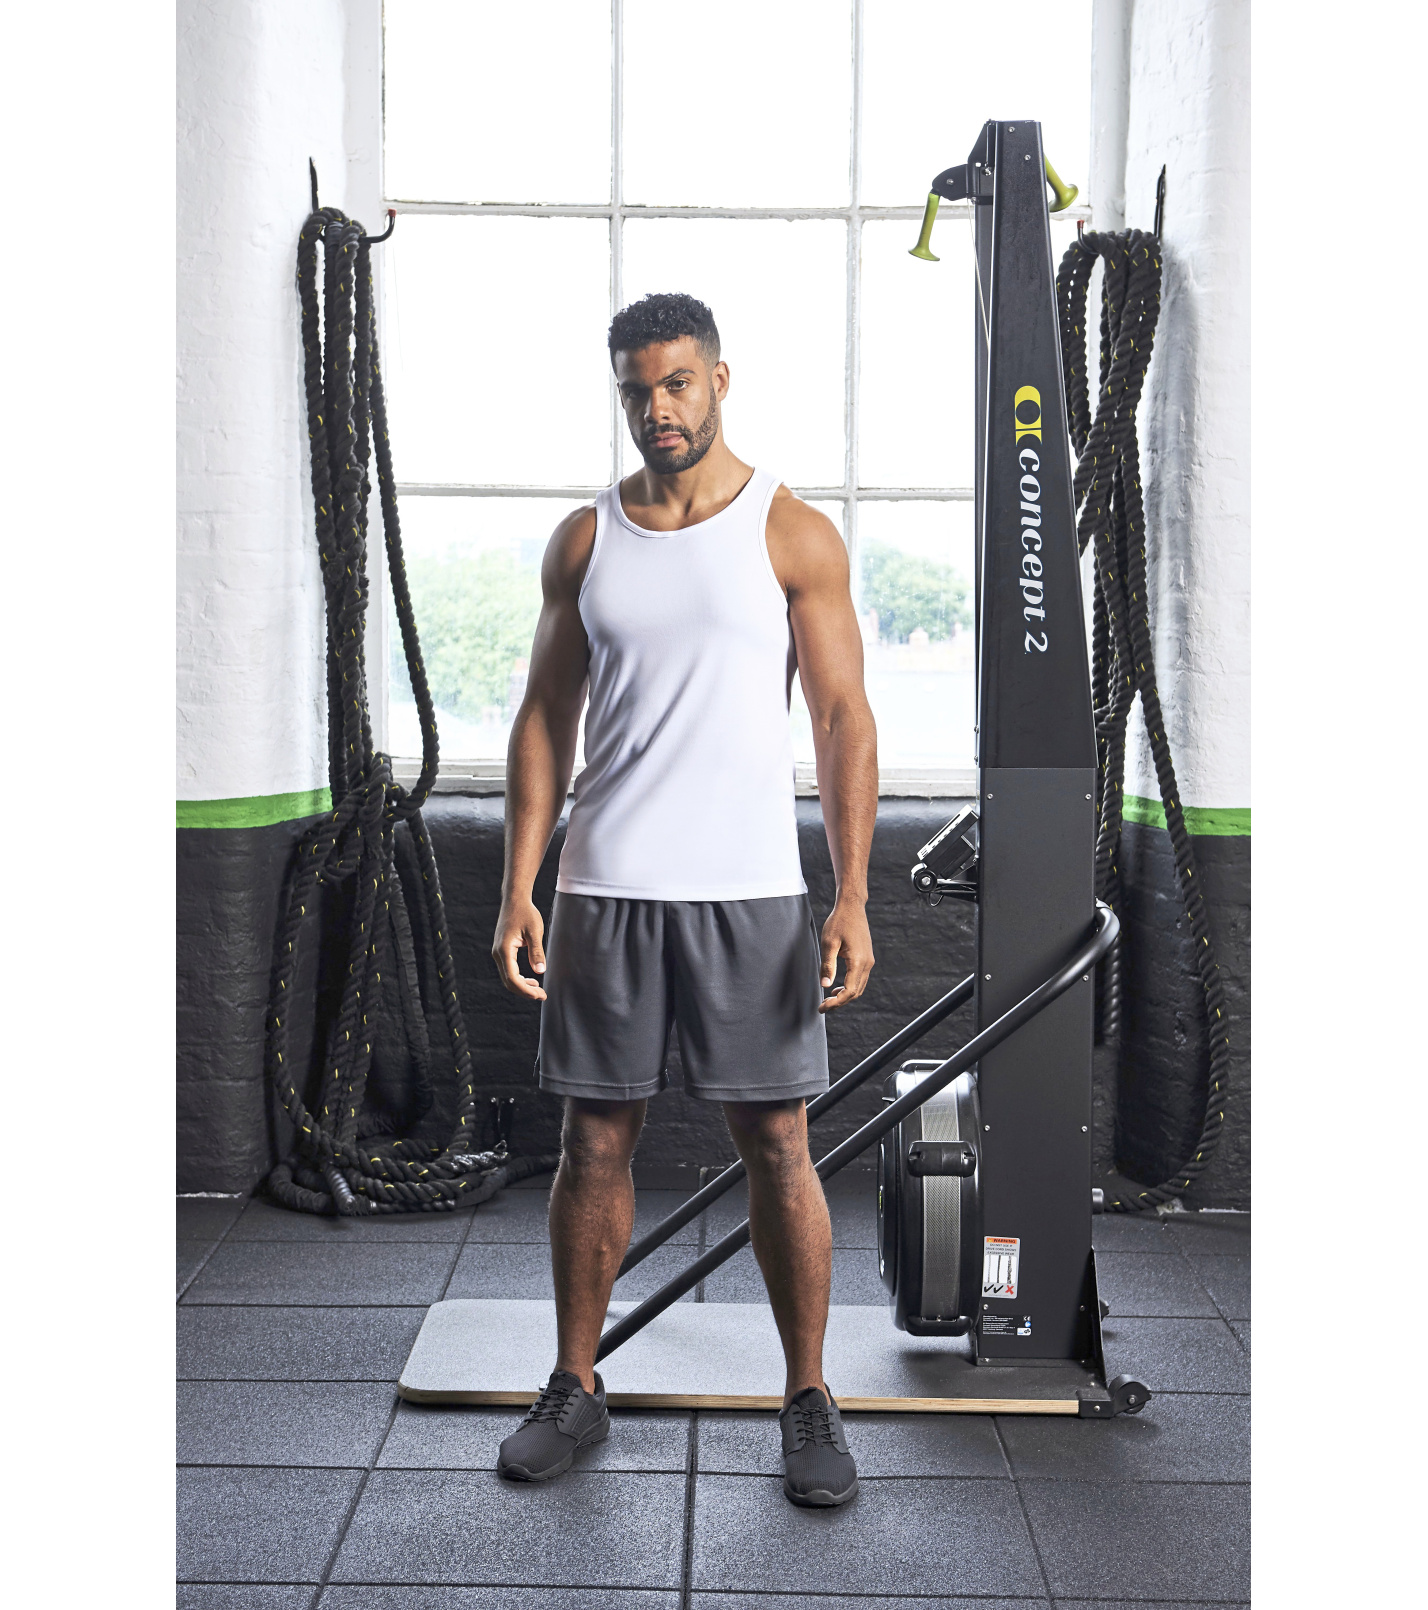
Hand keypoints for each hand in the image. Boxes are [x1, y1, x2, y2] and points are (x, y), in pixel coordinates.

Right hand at [492, 896, 546, 1000]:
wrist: (515, 900)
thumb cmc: (526, 913)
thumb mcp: (535, 931)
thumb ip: (536, 951)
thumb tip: (540, 971)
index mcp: (505, 950)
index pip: (513, 978)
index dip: (526, 990)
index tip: (541, 994)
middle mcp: (498, 953)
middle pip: (508, 981)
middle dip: (525, 991)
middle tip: (542, 995)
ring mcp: (498, 952)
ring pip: (507, 977)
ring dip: (522, 986)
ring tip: (538, 990)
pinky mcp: (501, 951)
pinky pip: (508, 970)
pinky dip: (518, 978)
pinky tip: (531, 979)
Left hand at [818, 897, 873, 1012]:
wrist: (852, 907)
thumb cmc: (839, 922)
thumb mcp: (829, 943)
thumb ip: (827, 965)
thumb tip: (825, 985)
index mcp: (858, 961)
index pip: (849, 991)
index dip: (836, 1003)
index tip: (822, 1007)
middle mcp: (867, 963)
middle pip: (855, 993)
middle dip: (840, 1003)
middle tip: (823, 1006)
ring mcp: (869, 961)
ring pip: (859, 987)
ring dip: (845, 996)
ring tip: (828, 999)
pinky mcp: (866, 958)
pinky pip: (859, 979)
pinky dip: (849, 987)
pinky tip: (837, 987)